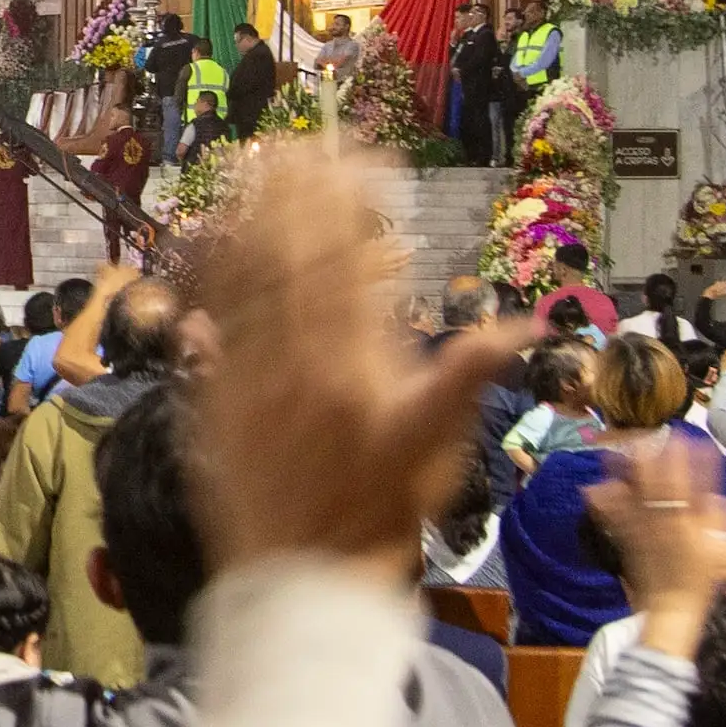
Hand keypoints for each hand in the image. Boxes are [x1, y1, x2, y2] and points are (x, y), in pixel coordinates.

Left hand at [181, 139, 529, 571]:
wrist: (306, 581)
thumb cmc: (380, 515)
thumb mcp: (436, 444)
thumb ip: (469, 375)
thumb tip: (521, 328)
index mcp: (349, 359)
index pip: (344, 256)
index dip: (347, 200)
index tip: (358, 160)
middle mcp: (290, 358)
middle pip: (285, 253)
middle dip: (291, 193)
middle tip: (296, 144)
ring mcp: (244, 379)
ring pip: (238, 282)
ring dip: (243, 223)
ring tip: (250, 175)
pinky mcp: (211, 404)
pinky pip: (203, 330)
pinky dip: (205, 286)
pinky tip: (207, 255)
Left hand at [582, 431, 725, 647]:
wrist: (671, 610)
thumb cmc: (700, 582)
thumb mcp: (722, 552)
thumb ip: (722, 522)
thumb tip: (721, 498)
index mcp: (691, 523)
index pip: (691, 484)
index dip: (687, 459)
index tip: (682, 438)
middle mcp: (667, 521)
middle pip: (657, 483)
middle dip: (650, 457)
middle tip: (642, 436)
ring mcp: (645, 531)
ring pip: (633, 495)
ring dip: (622, 473)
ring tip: (611, 449)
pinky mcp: (628, 542)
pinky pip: (614, 519)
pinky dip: (602, 503)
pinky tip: (590, 489)